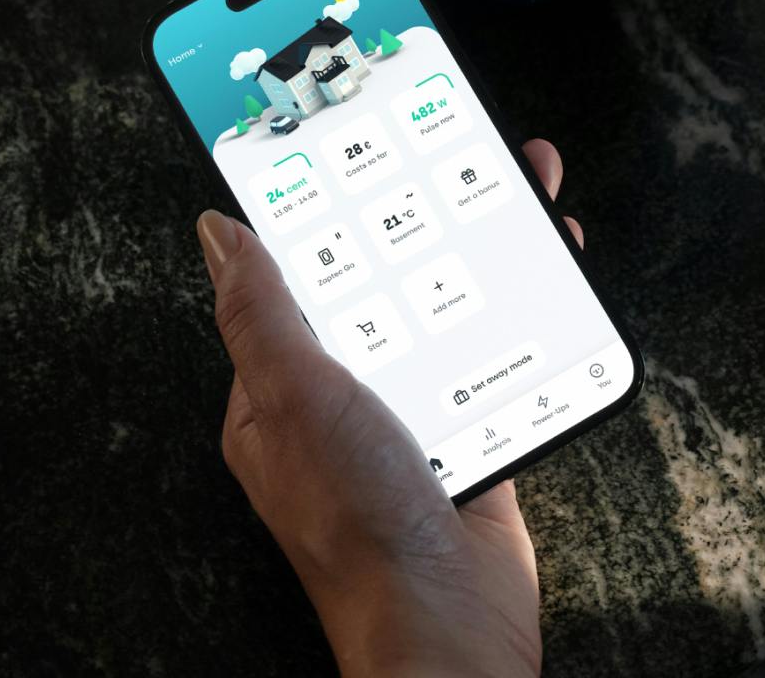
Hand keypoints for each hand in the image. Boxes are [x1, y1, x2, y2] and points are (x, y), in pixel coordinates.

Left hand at [198, 139, 583, 677]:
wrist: (450, 621)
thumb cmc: (360, 525)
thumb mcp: (298, 398)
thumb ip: (263, 313)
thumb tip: (220, 235)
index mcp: (277, 390)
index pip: (294, 275)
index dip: (321, 207)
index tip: (348, 143)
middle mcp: (338, 398)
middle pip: (380, 281)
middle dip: (417, 215)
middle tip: (453, 148)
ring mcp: (405, 415)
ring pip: (441, 310)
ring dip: (478, 253)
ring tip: (515, 192)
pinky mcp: (465, 432)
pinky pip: (488, 355)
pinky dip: (517, 315)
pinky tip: (544, 279)